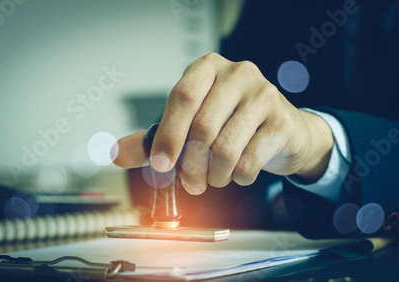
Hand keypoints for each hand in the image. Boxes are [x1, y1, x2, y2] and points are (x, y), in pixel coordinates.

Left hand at [112, 53, 333, 194]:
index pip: (183, 97)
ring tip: (213, 179)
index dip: (168, 135)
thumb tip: (115, 154)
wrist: (282, 131)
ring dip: (214, 176)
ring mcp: (264, 95)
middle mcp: (238, 74)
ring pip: (225, 149)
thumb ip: (154, 138)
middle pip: (202, 128)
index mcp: (208, 68)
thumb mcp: (191, 126)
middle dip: (190, 166)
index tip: (159, 165)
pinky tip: (238, 172)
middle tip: (190, 184)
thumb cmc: (232, 123)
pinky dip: (238, 177)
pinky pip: (249, 161)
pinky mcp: (282, 120)